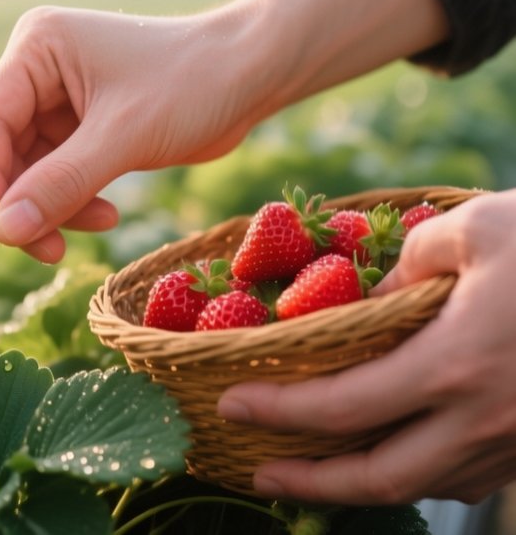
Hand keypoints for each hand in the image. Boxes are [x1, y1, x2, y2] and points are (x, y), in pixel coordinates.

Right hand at [0, 5, 270, 261]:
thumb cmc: (193, 85)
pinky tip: (109, 215)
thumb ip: (61, 184)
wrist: (253, 74)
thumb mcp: (123, 137)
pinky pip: (60, 176)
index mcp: (37, 48)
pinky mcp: (81, 127)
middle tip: (45, 251)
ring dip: (56, 208)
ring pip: (32, 172)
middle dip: (26, 203)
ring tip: (98, 227)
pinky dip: (77, 202)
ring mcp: (59, 100)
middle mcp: (38, 70)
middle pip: (5, 152)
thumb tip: (5, 232)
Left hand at [217, 189, 515, 503]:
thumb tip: (369, 290)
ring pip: (424, 485)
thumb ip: (409, 259)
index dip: (276, 412)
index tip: (229, 404)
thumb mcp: (478, 227)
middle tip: (256, 473)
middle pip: (376, 477)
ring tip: (315, 468)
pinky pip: (468, 476)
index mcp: (456, 366)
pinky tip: (393, 451)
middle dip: (308, 483)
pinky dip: (417, 472)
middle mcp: (484, 421)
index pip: (339, 407)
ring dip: (360, 484)